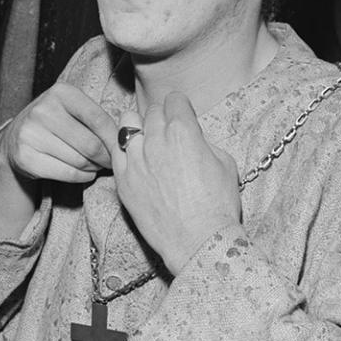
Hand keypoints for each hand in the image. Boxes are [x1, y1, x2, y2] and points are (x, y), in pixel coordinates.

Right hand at [2, 82, 117, 184]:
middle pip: (91, 144)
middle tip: (112, 162)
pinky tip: (85, 172)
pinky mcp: (25, 157)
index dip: (114, 138)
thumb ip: (96, 117)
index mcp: (61, 92)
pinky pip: (67, 173)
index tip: (123, 147)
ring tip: (97, 165)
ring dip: (95, 168)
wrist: (16, 137)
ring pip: (80, 161)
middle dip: (107, 157)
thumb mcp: (72, 109)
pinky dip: (82, 176)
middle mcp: (43, 110)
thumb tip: (127, 138)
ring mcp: (31, 134)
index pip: (98, 118)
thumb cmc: (55, 122)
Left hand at [112, 93, 240, 275]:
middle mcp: (156, 140)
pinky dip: (124, 149)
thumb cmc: (218, 205)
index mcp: (183, 131)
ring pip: (127, 122)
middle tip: (169, 133)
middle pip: (152, 110)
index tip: (183, 116)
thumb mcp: (225, 163)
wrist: (198, 242)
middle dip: (162, 117)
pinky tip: (134, 158)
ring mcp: (135, 160)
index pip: (175, 99)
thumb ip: (203, 141)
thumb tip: (192, 136)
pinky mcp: (123, 179)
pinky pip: (114, 149)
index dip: (181, 107)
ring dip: (138, 127)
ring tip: (147, 140)